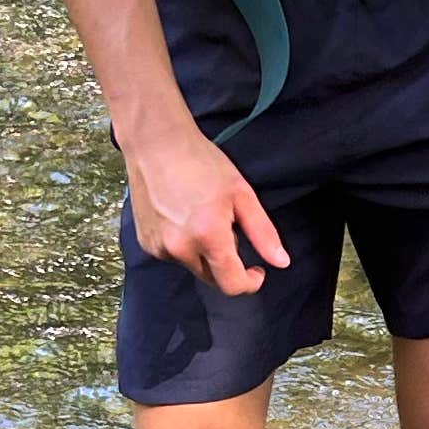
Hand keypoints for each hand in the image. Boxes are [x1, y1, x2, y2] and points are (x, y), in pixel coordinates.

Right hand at [127, 118, 291, 295]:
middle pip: (213, 279)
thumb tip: (281, 263)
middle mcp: (180, 248)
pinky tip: (181, 217)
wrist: (156, 144)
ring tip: (201, 217)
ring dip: (204, 253)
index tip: (257, 270)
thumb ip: (262, 232)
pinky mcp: (146, 243)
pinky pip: (174, 256)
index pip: (232, 285)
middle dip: (227, 265)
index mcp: (208, 235)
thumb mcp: (241, 194)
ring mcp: (159, 248)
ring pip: (193, 266)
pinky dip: (184, 245)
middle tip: (229, 229)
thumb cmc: (202, 163)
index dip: (250, 283)